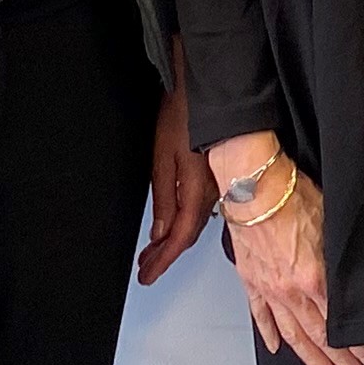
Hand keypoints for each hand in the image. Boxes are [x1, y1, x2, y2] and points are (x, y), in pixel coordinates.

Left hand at [138, 75, 218, 286]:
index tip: (146, 277)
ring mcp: (218, 185)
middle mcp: (213, 193)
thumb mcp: (162, 158)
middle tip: (145, 269)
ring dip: (173, 240)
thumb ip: (163, 198)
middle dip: (165, 255)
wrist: (207, 87)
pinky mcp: (218, 176)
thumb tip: (159, 233)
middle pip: (188, 235)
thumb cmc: (182, 116)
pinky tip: (174, 225)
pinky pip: (202, 210)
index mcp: (197, 190)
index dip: (163, 261)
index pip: (180, 237)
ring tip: (152, 252)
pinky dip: (184, 224)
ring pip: (196, 224)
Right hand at [218, 161, 363, 364]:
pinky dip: (270, 334)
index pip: (340, 324)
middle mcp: (290, 291)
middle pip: (318, 337)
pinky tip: (278, 348)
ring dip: (310, 357)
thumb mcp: (331, 226)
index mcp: (314, 279)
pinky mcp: (251, 281)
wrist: (253, 185)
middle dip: (339, 359)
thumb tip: (357, 278)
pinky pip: (261, 316)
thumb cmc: (291, 195)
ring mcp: (268, 289)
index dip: (357, 345)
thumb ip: (341, 259)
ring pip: (292, 335)